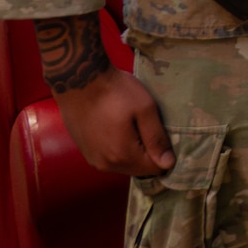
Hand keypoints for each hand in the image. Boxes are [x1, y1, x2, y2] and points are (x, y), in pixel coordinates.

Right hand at [35, 15, 173, 175]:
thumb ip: (156, 138)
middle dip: (149, 152)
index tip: (165, 133)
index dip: (165, 153)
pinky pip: (110, 157)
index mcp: (123, 156)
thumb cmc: (115, 91)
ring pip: (124, 163)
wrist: (78, 79)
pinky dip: (118, 147)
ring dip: (134, 150)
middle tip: (149, 125)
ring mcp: (93, 159)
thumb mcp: (145, 109)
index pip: (155, 169)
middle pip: (139, 168)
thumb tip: (168, 164)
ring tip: (134, 124)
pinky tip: (119, 127)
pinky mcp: (85, 151)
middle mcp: (106, 164)